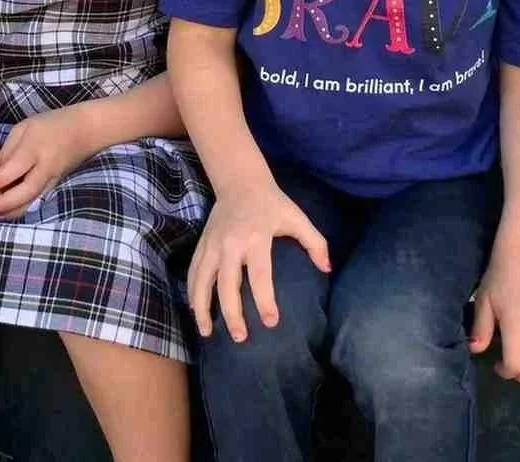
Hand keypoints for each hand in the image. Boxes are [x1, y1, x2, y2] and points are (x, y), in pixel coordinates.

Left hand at [0, 108, 92, 219]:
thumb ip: (8, 150)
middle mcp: (45, 167)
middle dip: (3, 203)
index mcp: (36, 149)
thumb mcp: (25, 128)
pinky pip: (35, 200)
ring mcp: (52, 179)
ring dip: (10, 212)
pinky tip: (5, 211)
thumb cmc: (52, 125)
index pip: (14, 169)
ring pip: (31, 202)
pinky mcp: (54, 186)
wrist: (86, 130)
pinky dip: (20, 208)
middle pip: (25, 192)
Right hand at [187, 178, 329, 341]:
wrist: (240, 180)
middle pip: (227, 285)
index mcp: (256, 238)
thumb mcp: (296, 217)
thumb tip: (327, 269)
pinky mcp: (202, 244)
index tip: (271, 322)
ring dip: (203, 308)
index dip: (265, 300)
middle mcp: (231, 244)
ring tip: (207, 332)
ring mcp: (213, 244)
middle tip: (241, 338)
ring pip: (203, 281)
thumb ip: (314, 242)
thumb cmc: (272, 203)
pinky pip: (193, 272)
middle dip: (232, 314)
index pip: (260, 275)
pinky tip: (196, 311)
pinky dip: (192, 292)